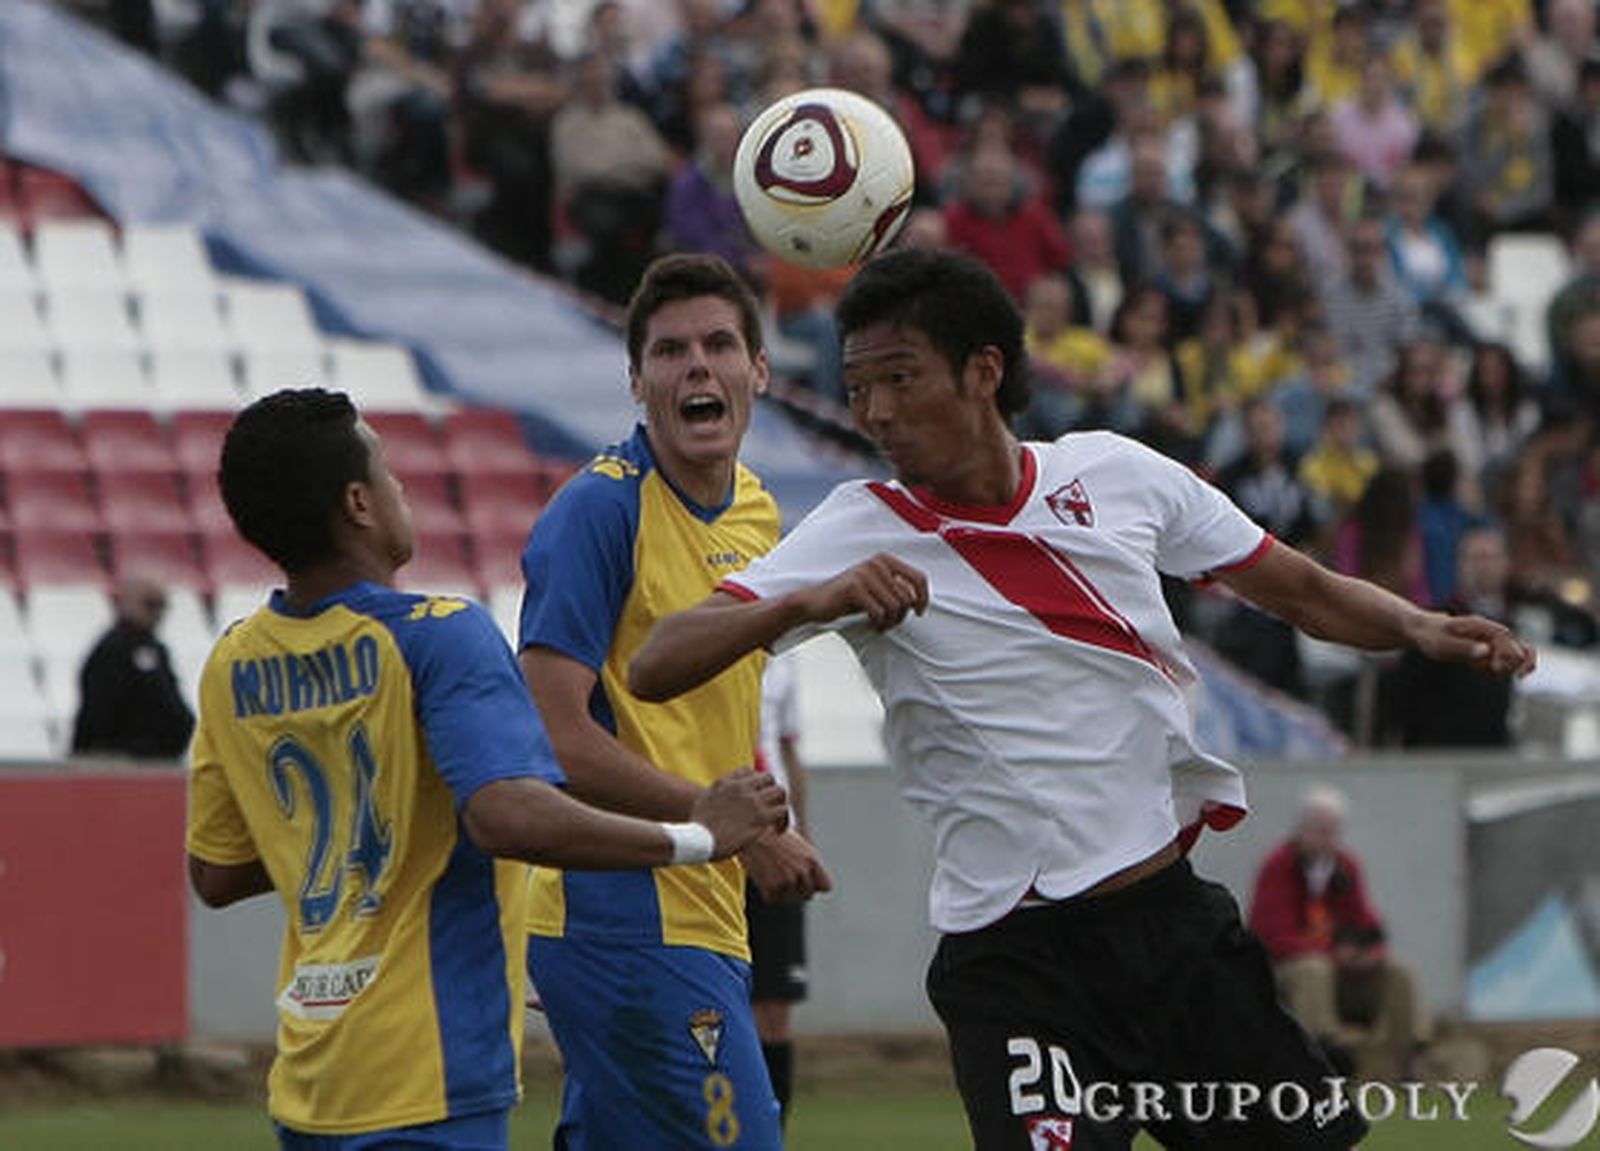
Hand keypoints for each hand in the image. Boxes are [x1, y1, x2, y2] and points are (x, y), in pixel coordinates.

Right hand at [692, 769, 789, 859]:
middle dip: (772, 792)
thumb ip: (715, 796)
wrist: (697, 840)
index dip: (755, 784)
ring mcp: (752, 800)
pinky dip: (783, 821)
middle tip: (770, 809)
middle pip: (768, 778)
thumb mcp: (703, 803)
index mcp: (726, 782)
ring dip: (781, 805)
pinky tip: (776, 832)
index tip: (755, 798)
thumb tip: (718, 801)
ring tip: (777, 822)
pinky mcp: (761, 817)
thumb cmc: (697, 829)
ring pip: (780, 792)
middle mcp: (741, 787)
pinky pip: (783, 811)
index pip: (749, 771)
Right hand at [741, 827, 833, 902]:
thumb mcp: (800, 846)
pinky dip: (766, 891)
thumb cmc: (774, 835)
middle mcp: (803, 872)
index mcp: (813, 860)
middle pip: (808, 896)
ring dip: (782, 891)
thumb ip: (811, 867)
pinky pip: (772, 898)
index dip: (816, 884)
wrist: (751, 830)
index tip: (807, 879)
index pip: (826, 887)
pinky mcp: (770, 887)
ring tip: (772, 871)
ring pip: (790, 899)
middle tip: (783, 874)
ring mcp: (787, 880)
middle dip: (798, 889)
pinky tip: (762, 874)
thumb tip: (815, 889)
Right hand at [796, 553, 927, 631]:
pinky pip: (879, 612)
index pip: (919, 578)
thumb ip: (898, 589)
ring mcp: (864, 573)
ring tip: (879, 624)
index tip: (919, 612)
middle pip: (907, 597)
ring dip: (889, 622)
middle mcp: (876, 563)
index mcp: (885, 560)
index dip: (924, 598)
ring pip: (895, 606)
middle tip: (888, 623)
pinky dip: (877, 623)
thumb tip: (920, 600)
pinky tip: (869, 624)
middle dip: (901, 616)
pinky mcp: (854, 587)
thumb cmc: (850, 598)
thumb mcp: (878, 589)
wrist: (816, 602)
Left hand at [1412, 612, 1536, 676]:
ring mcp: (1493, 643)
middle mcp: (1492, 634)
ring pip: (1519, 657)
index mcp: (1483, 627)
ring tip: (1491, 670)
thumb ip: (1463, 647)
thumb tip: (1486, 650)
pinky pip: (1507, 664)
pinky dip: (1503, 671)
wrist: (1424, 632)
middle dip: (1516, 665)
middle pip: (1523, 650)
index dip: (1508, 655)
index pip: (1509, 640)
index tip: (1494, 668)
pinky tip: (1485, 669)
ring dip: (1512, 669)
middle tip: (1495, 670)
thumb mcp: (1441, 644)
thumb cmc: (1431, 636)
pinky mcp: (1490, 652)